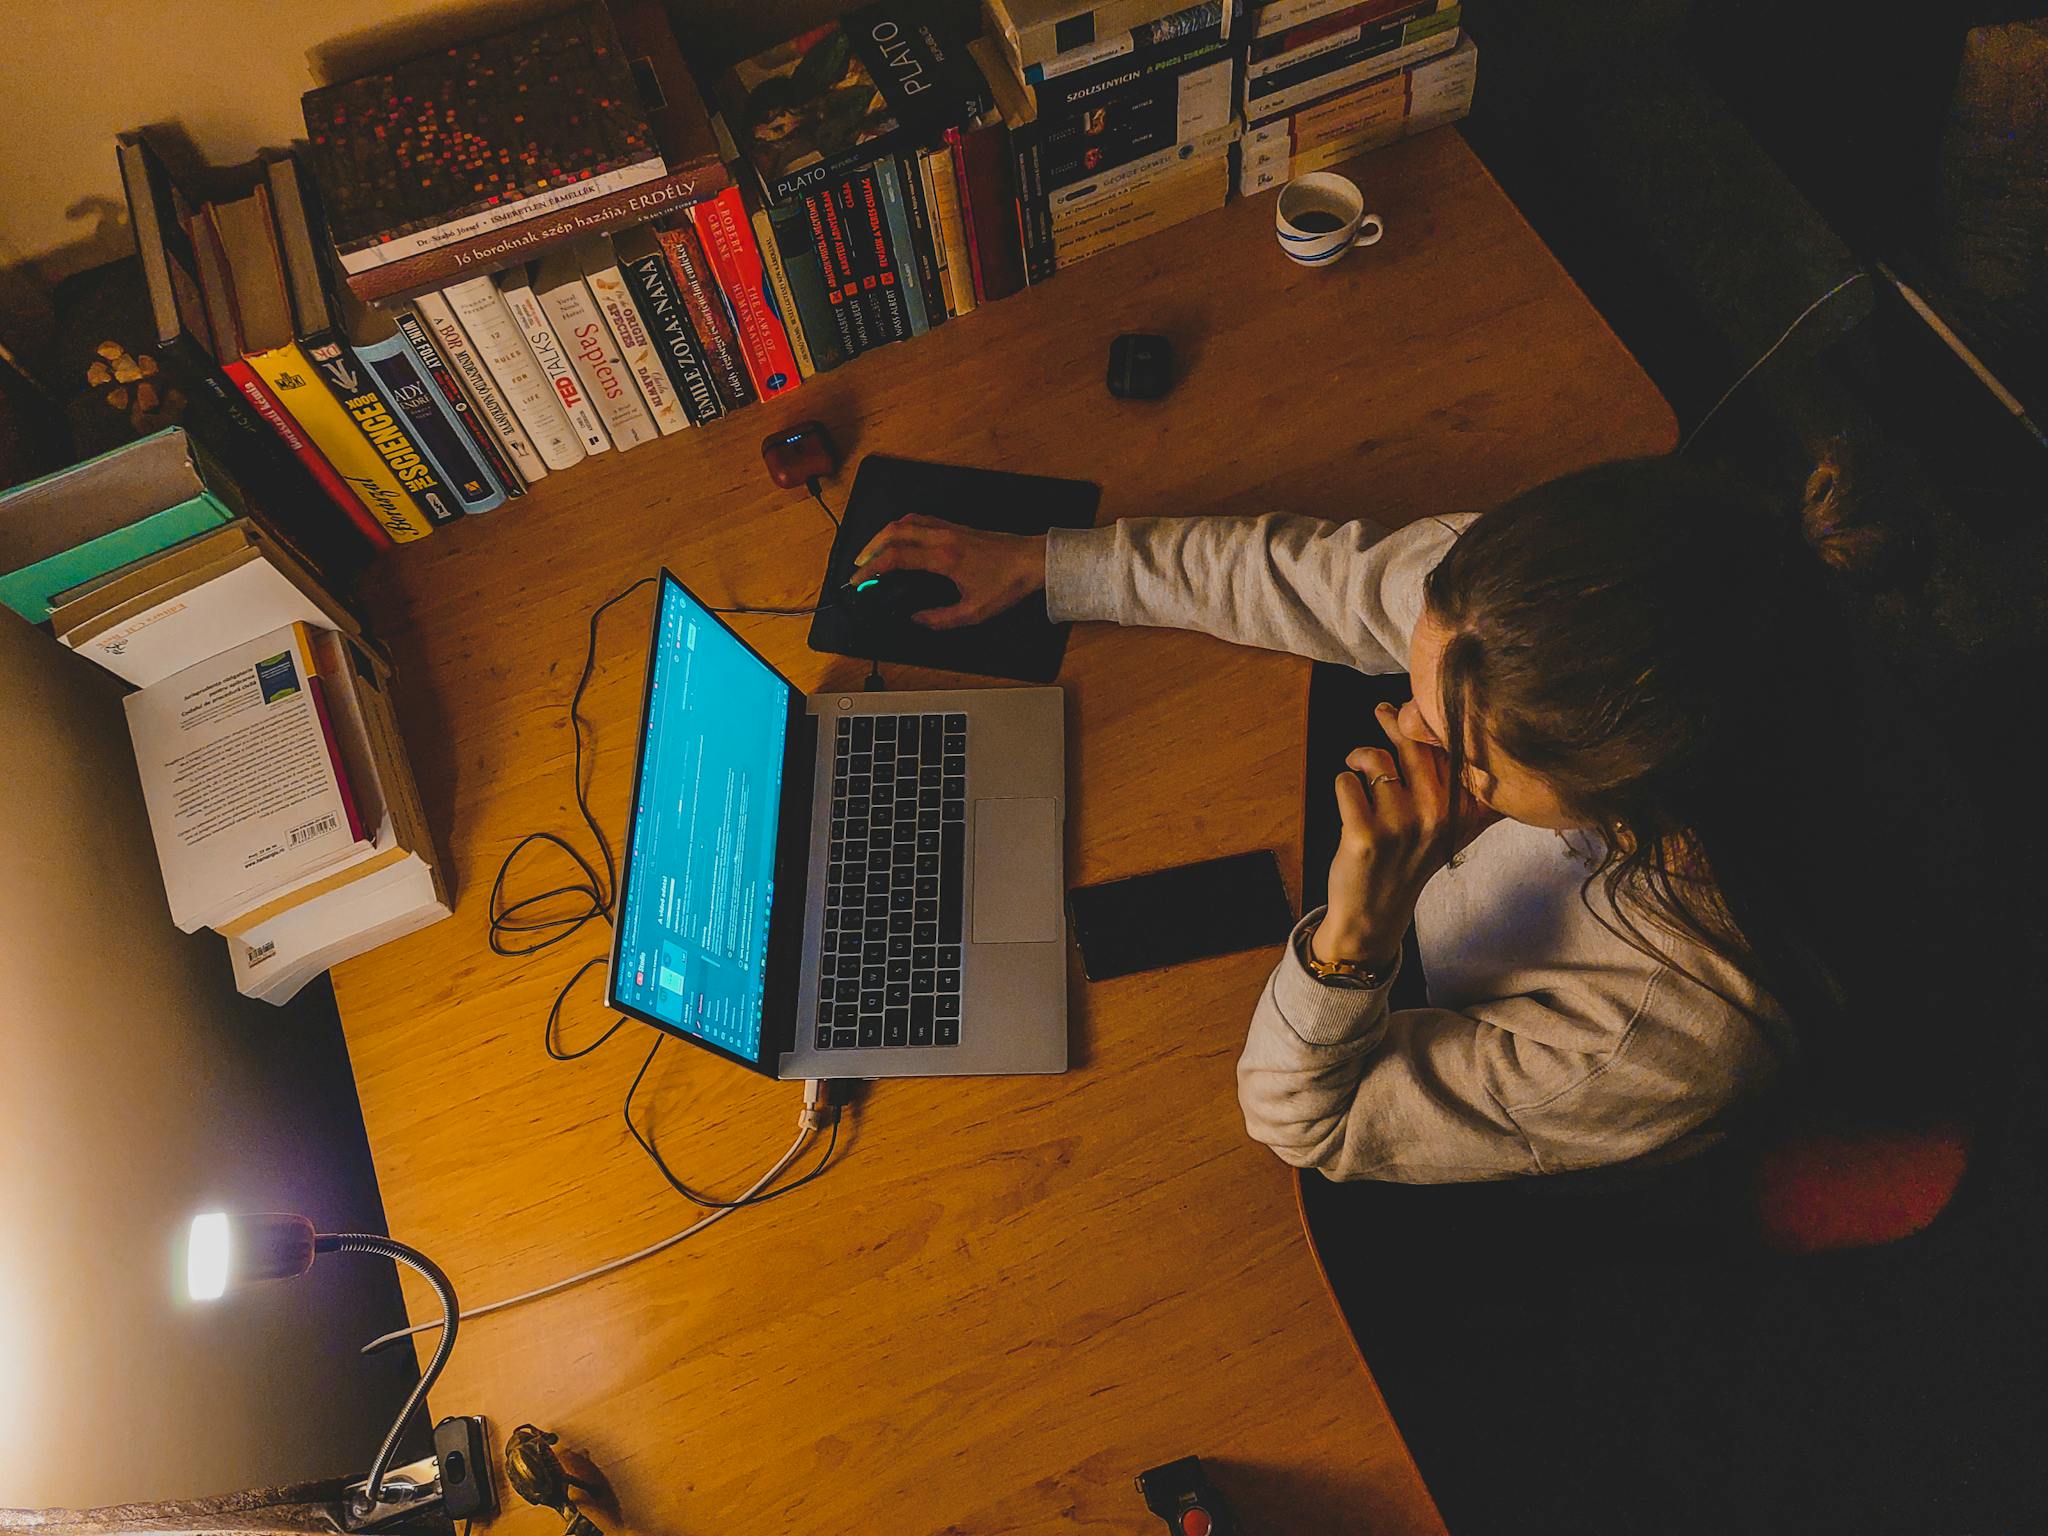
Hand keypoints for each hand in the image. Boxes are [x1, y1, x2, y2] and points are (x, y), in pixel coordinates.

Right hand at [853, 514, 1045, 628]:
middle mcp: (943, 537)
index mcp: (944, 558)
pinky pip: (920, 518)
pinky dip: (901, 527)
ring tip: (872, 551)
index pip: (896, 557)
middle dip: (869, 548)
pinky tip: (899, 537)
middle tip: (859, 566)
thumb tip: (917, 619)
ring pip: (905, 521)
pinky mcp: (956, 526)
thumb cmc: (1008, 583)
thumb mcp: (974, 612)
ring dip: (883, 535)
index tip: (859, 580)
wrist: (1032, 560)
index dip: (871, 569)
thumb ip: (940, 619)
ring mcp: (949, 528)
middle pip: (893, 532)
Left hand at [1315, 702, 1500, 964]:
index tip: (1416, 705)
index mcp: (1463, 811)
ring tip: (1358, 765)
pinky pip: (1347, 782)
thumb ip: (1470, 792)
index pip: (1450, 748)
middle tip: (1383, 711)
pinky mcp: (1364, 835)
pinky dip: (1344, 782)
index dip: (1429, 720)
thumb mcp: (1453, 830)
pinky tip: (1350, 796)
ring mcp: (1400, 826)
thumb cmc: (1411, 861)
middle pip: (1414, 743)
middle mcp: (1437, 816)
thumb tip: (1487, 743)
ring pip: (1376, 760)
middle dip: (1393, 720)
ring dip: (1361, 757)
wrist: (1376, 912)